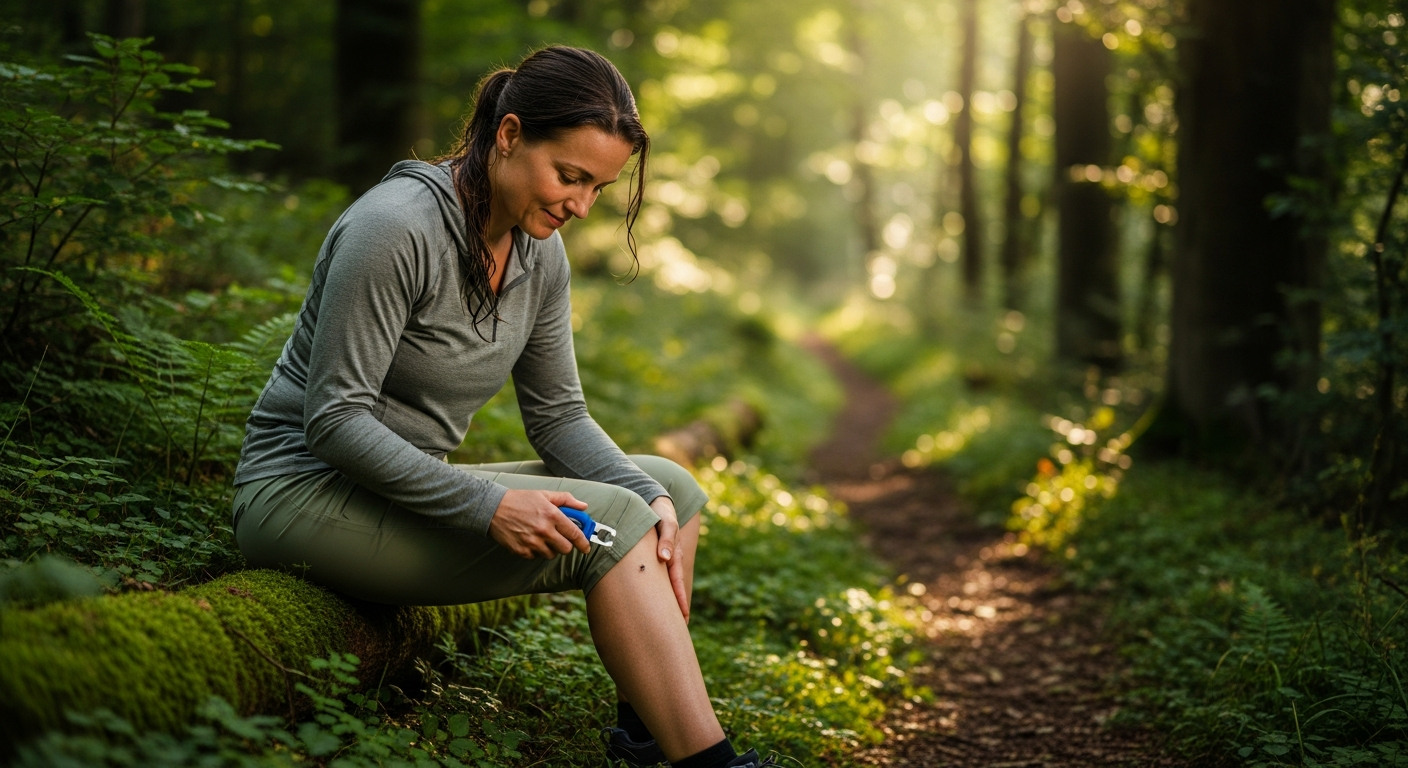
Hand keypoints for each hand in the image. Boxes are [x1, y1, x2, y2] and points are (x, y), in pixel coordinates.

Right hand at [488, 490, 589, 558]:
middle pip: (565, 549)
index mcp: (552, 515)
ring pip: (551, 555)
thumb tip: (583, 507)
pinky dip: (536, 551)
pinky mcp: (521, 551)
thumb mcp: (544, 494)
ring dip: (550, 549)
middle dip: (566, 546)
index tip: (586, 548)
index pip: (574, 534)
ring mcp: (532, 542)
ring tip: (542, 537)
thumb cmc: (520, 500)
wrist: (493, 508)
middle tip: (560, 540)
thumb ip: (566, 500)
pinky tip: (530, 540)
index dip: (583, 543)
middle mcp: (543, 530)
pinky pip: (536, 557)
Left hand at [651, 496, 688, 621]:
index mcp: (673, 556)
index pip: (676, 583)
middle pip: (673, 589)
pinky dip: (659, 591)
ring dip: (668, 602)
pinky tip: (654, 600)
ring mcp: (663, 561)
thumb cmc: (660, 513)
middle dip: (676, 609)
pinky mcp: (655, 558)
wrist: (654, 502)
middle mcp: (669, 561)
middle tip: (679, 630)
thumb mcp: (665, 522)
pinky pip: (657, 578)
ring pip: (665, 586)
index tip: (683, 619)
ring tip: (670, 622)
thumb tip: (664, 558)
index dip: (680, 601)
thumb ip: (666, 538)